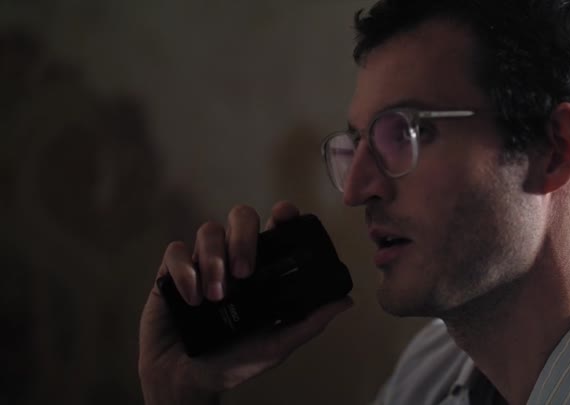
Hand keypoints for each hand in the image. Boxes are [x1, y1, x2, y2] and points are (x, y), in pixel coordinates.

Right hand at [138, 201, 352, 404]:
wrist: (186, 381)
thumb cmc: (233, 363)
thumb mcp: (276, 345)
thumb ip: (309, 323)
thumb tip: (346, 301)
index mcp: (261, 270)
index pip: (273, 229)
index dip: (281, 215)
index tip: (284, 214)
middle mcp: (233, 260)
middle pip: (240, 218)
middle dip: (243, 238)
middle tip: (244, 273)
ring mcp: (203, 263)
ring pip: (208, 231)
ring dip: (214, 259)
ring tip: (218, 296)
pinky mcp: (171, 273)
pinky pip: (175, 252)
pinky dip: (185, 271)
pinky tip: (193, 298)